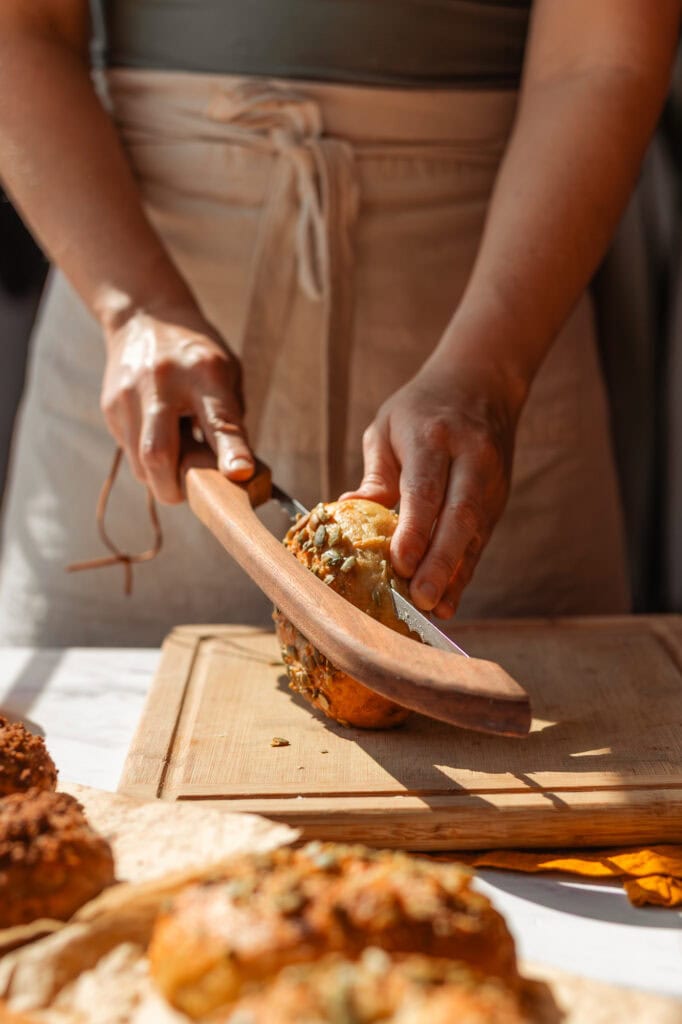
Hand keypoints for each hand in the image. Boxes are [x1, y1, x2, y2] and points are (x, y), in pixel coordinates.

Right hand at [100, 305, 253, 503]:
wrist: (144, 316)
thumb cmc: (197, 354)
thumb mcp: (227, 372)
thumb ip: (231, 419)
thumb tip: (239, 473)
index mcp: (204, 372)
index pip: (219, 419)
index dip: (230, 451)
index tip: (240, 475)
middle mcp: (162, 383)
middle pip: (159, 453)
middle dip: (175, 488)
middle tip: (192, 493)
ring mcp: (129, 395)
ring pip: (140, 463)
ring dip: (162, 478)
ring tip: (178, 463)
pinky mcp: (110, 406)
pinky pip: (130, 452)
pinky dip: (148, 462)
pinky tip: (161, 441)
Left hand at [343, 355, 521, 617]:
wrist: (482, 381)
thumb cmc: (421, 407)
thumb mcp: (387, 428)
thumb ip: (376, 475)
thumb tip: (349, 510)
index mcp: (435, 436)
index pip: (426, 489)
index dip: (416, 529)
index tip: (401, 563)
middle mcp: (471, 459)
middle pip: (460, 517)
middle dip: (441, 562)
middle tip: (421, 599)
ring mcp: (491, 480)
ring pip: (476, 534)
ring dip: (455, 574)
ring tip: (435, 609)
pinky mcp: (499, 498)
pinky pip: (481, 539)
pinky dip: (465, 569)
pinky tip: (449, 597)